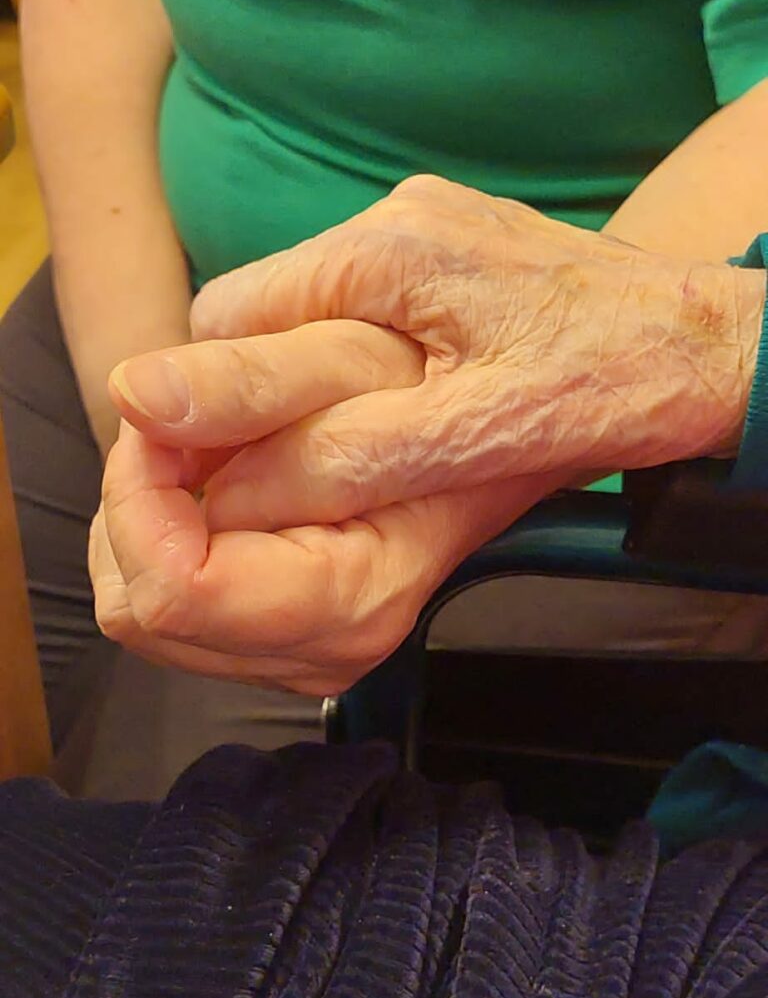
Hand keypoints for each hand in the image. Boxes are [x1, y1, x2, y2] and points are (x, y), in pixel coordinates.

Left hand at [90, 317, 551, 691]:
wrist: (512, 414)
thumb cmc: (458, 368)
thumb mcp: (360, 344)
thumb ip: (251, 375)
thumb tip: (133, 394)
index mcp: (353, 591)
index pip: (176, 590)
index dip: (140, 491)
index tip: (169, 419)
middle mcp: (333, 646)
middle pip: (141, 613)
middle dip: (138, 505)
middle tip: (194, 424)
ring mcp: (310, 653)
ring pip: (141, 615)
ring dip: (150, 520)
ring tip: (217, 447)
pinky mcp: (289, 642)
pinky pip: (171, 611)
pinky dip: (170, 539)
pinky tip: (225, 481)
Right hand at [176, 175, 763, 534]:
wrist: (725, 348)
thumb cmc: (621, 384)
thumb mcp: (479, 437)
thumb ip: (349, 455)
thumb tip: (238, 490)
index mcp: (386, 250)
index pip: (227, 316)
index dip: (211, 400)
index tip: (227, 467)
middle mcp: (397, 217)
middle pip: (263, 311)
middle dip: (264, 393)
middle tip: (302, 467)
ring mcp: (430, 229)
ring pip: (313, 314)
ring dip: (315, 384)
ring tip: (366, 444)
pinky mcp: (458, 252)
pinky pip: (366, 309)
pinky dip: (362, 367)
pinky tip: (409, 410)